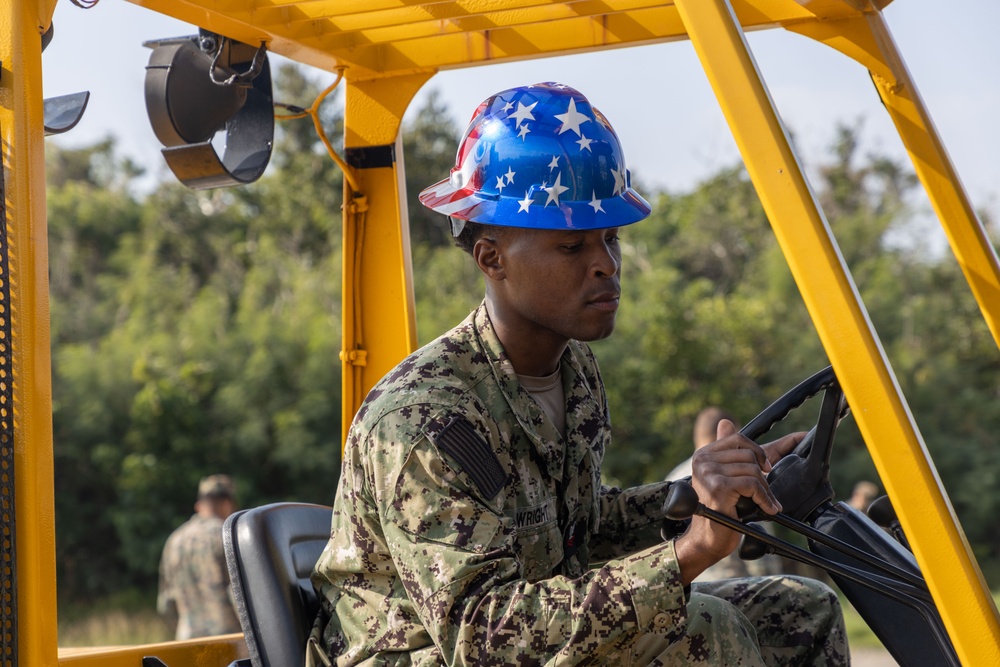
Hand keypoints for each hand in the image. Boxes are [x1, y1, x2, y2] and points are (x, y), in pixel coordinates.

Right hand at [673, 419, 803, 583]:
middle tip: (766, 492)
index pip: (737, 437)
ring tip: (767, 503)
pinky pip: (752, 484)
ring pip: (752, 470)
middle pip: (748, 454)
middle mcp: (702, 460)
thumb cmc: (720, 509)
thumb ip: (729, 450)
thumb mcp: (726, 475)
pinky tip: (767, 508)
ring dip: (765, 490)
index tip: (766, 468)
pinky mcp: (718, 487)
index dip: (757, 451)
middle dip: (763, 475)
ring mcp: (708, 473)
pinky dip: (764, 498)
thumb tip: (725, 421)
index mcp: (703, 454)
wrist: (708, 539)